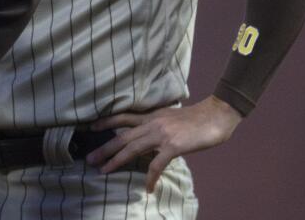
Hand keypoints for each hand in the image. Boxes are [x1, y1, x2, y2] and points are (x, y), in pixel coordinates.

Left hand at [87, 96, 242, 191]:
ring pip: (132, 149)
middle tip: (89, 159)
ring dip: (116, 161)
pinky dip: (150, 177)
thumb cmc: (196, 118)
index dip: (105, 122)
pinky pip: (156, 165)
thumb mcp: (170, 116)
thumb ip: (156, 123)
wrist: (215, 116)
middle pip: (122, 137)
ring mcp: (161, 135)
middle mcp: (151, 123)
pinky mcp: (173, 146)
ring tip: (104, 170)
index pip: (122, 117)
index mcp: (151, 116)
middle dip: (104, 148)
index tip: (90, 127)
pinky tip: (147, 188)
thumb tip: (146, 133)